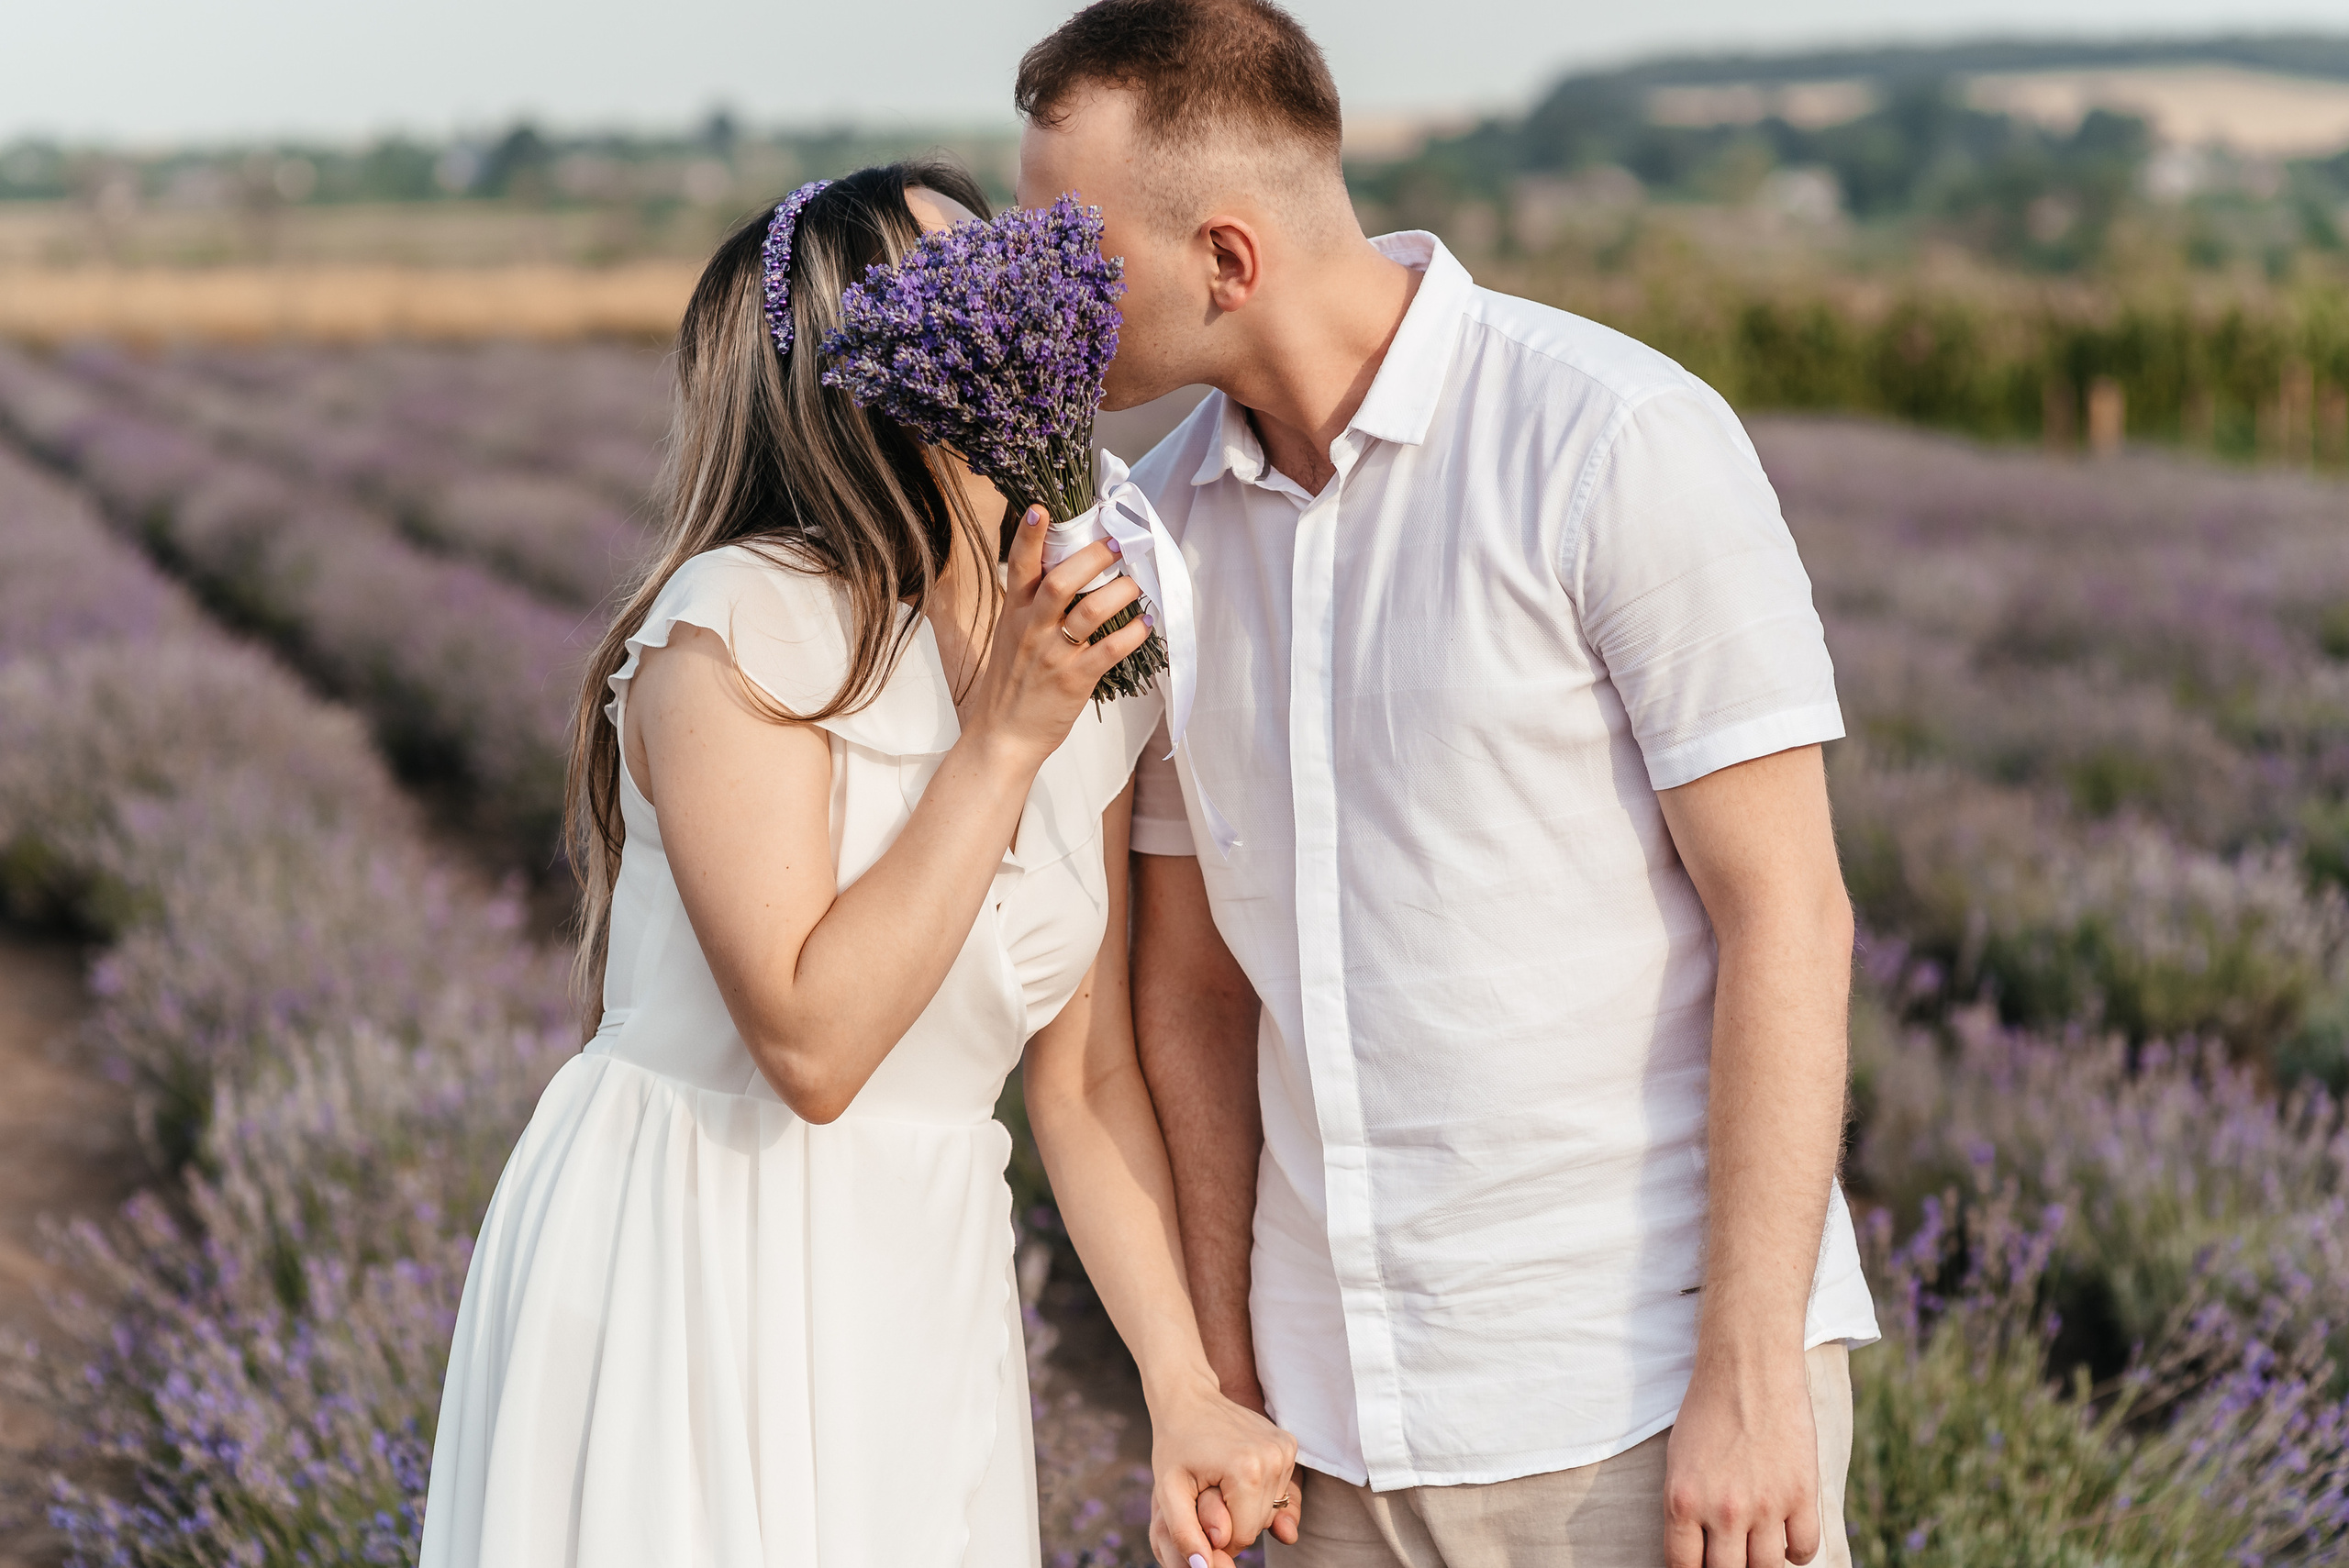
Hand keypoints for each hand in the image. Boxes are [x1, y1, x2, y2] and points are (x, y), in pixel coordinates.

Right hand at [959, 504, 1148, 764]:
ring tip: (1138, 585)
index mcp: (1014, 613)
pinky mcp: (1073, 680)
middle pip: (1060, 581)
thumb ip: (1032, 604)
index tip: (1041, 508)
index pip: (1019, 566)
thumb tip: (1066, 570)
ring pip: (1088, 612)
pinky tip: (1146, 625)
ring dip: (1120, 593)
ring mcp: (1052, 654)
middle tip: (1117, 545)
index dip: (1028, 535)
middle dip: (1092, 558)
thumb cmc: (1012, 685)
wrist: (1003, 736)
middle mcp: (1031, 629)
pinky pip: (1108, 650)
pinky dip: (1132, 634)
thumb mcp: (1011, 636)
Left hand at [1143, 1381, 1298, 1566]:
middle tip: (1208, 1492)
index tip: (1199, 1511)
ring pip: (1271, 1509)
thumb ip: (1184, 1534)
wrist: (1189, 1398)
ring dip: (1245, 1504)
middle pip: (1260, 1523)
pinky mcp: (1289, 1444)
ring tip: (1220, 1478)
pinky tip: (1235, 1469)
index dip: (1218, 1534)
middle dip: (1233, 1520)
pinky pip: (1277, 1489)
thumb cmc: (1175, 1445)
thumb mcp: (1168, 1492)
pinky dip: (1257, 1489)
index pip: (1244, 1535)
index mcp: (1247, 1470)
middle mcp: (1274, 1457)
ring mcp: (1285, 1448)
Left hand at [1664, 1347, 1821, 1567]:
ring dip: (1762, 1564)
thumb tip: (1695, 1552)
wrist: (1748, 1368)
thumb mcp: (1679, 1463)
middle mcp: (1723, 1511)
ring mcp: (1765, 1505)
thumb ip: (1687, 1510)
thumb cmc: (1707, 1412)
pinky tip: (1787, 1539)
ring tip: (1758, 1550)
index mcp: (1682, 1502)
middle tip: (1732, 1555)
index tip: (1701, 1565)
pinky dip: (1796, 1552)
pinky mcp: (1801, 1494)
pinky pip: (1804, 1550)